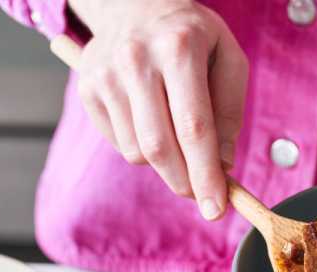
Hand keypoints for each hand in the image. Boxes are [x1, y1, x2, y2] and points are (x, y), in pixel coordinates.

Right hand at [70, 0, 247, 219]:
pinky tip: (152, 123)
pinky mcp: (88, 88)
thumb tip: (221, 164)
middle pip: (159, 147)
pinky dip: (142, 149)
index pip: (193, 127)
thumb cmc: (191, 36)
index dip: (206, 174)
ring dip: (164, 165)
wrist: (135, 3)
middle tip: (202, 194)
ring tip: (178, 142)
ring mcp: (106, 74)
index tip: (216, 208)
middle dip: (185, 182)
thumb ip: (229, 111)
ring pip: (137, 152)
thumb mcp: (227, 58)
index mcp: (179, 48)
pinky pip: (119, 145)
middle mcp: (136, 59)